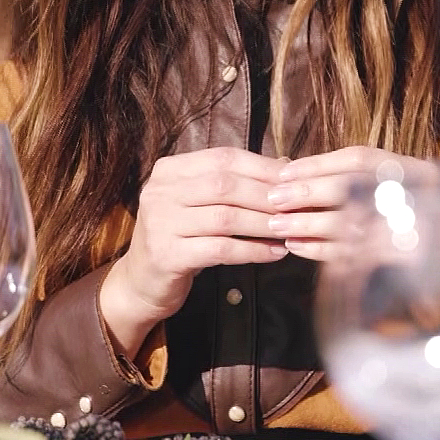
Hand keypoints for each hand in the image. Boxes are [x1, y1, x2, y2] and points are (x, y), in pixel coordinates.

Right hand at [99, 147, 288, 353]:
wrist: (141, 281)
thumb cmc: (181, 236)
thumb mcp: (201, 202)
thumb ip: (234, 182)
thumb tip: (287, 166)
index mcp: (170, 170)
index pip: (223, 158)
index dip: (262, 167)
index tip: (294, 179)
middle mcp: (160, 191)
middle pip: (225, 185)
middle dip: (267, 196)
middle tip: (298, 206)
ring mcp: (160, 223)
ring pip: (225, 218)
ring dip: (263, 224)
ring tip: (290, 230)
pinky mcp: (166, 255)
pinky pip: (220, 250)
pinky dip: (252, 251)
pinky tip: (274, 253)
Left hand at [269, 147, 434, 260]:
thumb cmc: (413, 209)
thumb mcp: (393, 181)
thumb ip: (353, 174)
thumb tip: (295, 172)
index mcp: (410, 170)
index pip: (358, 159)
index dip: (317, 165)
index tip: (283, 171)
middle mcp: (409, 196)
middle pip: (347, 189)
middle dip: (305, 193)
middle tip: (273, 200)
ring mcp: (404, 229)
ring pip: (345, 225)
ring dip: (305, 225)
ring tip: (276, 226)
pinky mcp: (395, 261)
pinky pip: (351, 255)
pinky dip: (319, 250)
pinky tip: (296, 247)